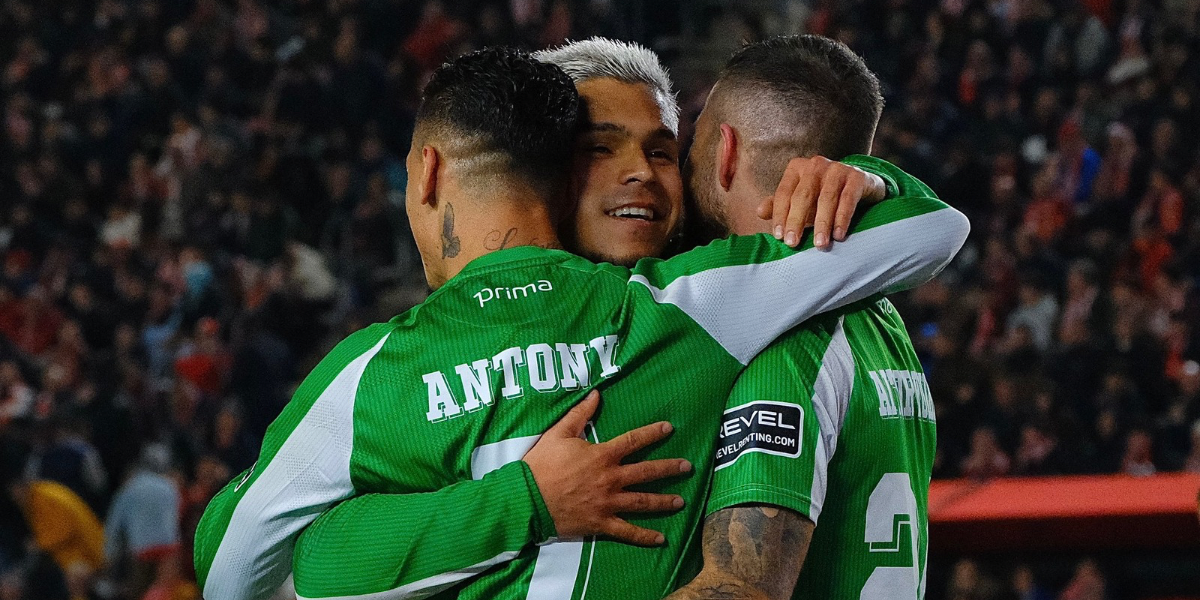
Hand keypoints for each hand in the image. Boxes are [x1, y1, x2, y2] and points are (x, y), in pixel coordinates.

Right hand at [523, 390, 691, 545]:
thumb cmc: (541, 465)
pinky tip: (661, 538)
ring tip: (681, 501)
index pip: (634, 441)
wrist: (527, 499)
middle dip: (669, 468)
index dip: (653, 433)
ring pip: (643, 502)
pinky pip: (627, 531)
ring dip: (664, 501)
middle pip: (647, 472)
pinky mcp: (601, 523)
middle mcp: (611, 479)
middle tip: (687, 467)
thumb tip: (595, 394)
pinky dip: (645, 536)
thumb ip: (579, 414)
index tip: (669, 428)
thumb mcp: (558, 433)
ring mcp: (608, 503)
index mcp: (602, 455)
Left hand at [756, 156, 887, 248]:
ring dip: (822, 223)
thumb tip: (759, 212)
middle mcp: (816, 165)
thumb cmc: (822, 196)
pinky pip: (848, 199)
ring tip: (819, 244)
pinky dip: (842, 218)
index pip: (784, 193)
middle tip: (793, 244)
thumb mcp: (800, 201)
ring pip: (826, 199)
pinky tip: (839, 235)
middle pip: (803, 195)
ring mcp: (838, 169)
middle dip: (796, 221)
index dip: (780, 215)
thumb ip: (779, 206)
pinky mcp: (857, 177)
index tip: (779, 237)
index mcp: (797, 168)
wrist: (860, 186)